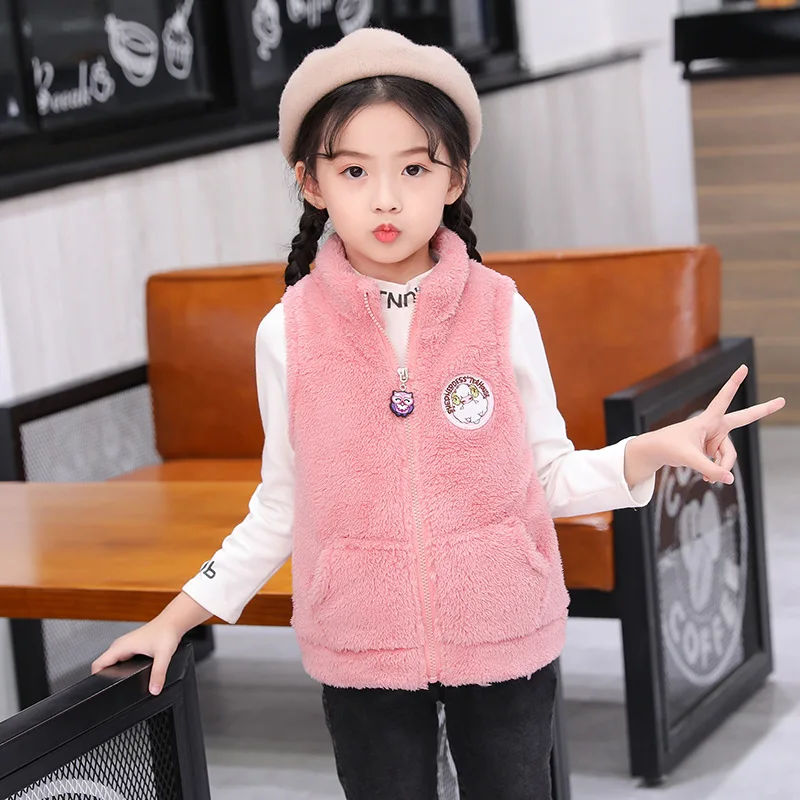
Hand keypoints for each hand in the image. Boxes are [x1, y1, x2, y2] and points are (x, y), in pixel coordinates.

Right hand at [91, 617, 181, 694]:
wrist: (173, 621)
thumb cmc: (166, 632)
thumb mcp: (163, 655)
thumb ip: (158, 674)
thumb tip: (154, 689)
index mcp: (121, 646)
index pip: (97, 664)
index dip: (94, 678)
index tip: (96, 690)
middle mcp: (121, 645)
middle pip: (103, 665)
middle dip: (103, 678)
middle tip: (109, 690)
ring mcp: (126, 645)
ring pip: (112, 662)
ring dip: (112, 672)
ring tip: (118, 683)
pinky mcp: (132, 646)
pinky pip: (120, 659)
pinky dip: (121, 667)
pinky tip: (129, 673)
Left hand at [635, 365, 784, 485]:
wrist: (657, 452)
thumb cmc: (669, 447)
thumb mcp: (688, 458)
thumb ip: (709, 469)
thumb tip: (729, 479)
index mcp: (708, 419)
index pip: (723, 398)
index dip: (734, 383)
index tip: (744, 367)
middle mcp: (715, 427)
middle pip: (743, 419)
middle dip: (763, 410)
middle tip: (782, 400)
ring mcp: (715, 438)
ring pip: (729, 456)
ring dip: (721, 468)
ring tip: (708, 478)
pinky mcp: (713, 449)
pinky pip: (722, 463)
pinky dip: (716, 472)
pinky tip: (708, 478)